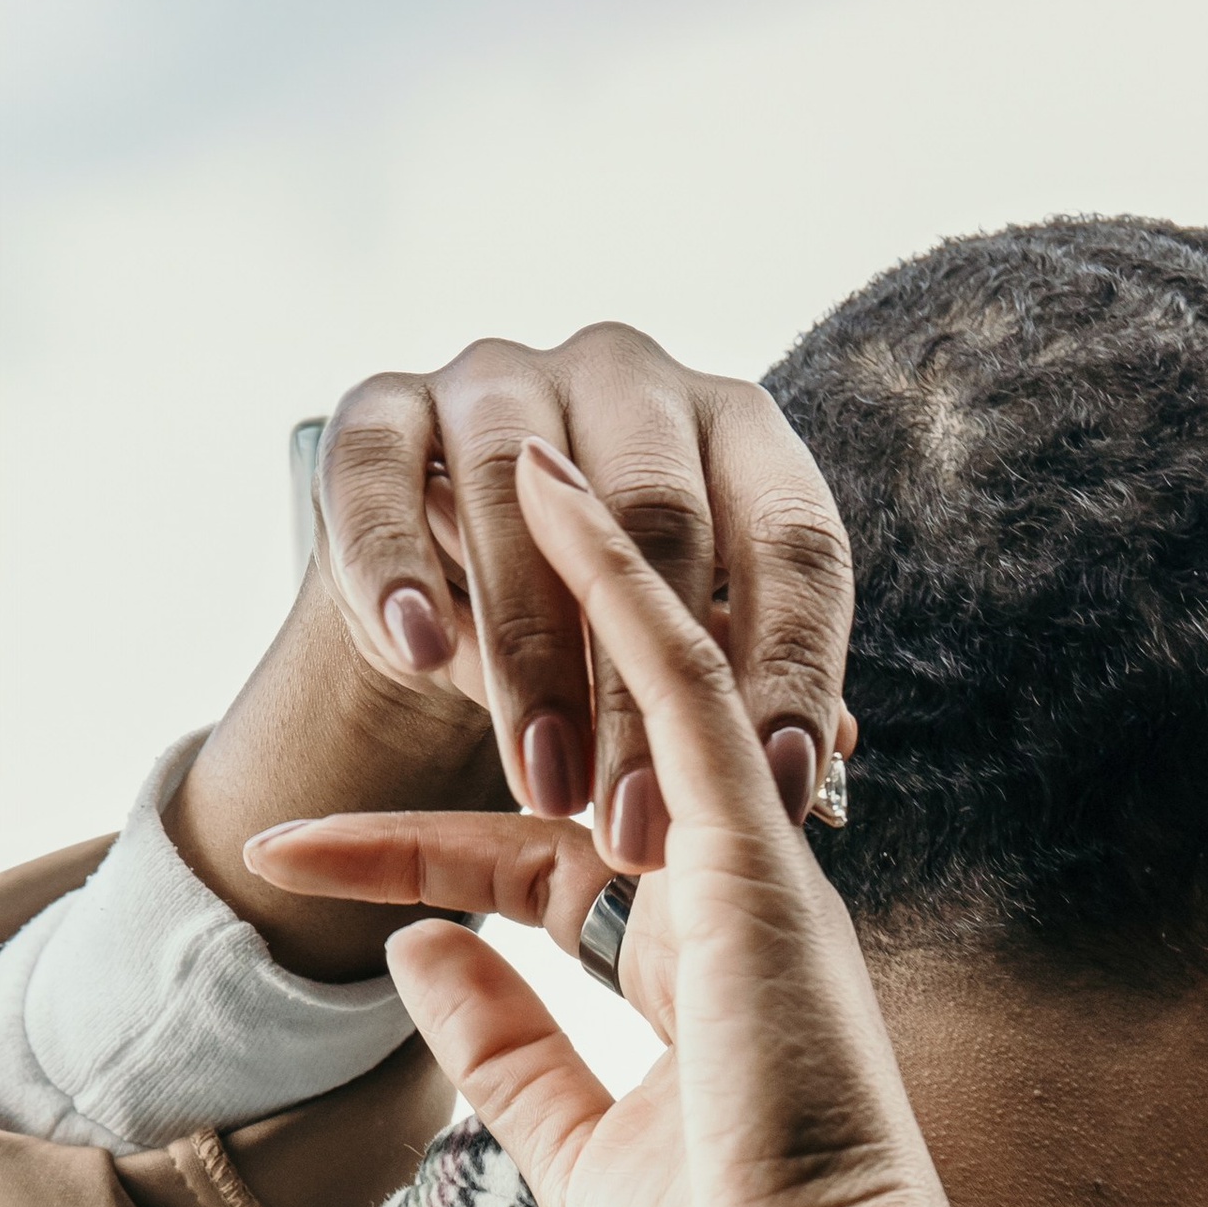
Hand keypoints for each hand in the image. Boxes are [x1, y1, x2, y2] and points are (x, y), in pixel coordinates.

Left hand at [269, 441, 1053, 1206]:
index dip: (409, 852)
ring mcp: (750, 872)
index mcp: (692, 980)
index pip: (529, 875)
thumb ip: (501, 1050)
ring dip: (569, 582)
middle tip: (373, 619)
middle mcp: (729, 907)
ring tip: (497, 452)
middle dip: (477, 694)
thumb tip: (413, 949)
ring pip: (649, 687)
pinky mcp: (756, 855)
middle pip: (576, 762)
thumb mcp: (573, 1155)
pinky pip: (684, 683)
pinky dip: (620, 584)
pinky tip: (554, 490)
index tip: (287, 853)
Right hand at [309, 323, 855, 862]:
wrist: (448, 582)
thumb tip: (829, 753)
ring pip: (519, 496)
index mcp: (737, 433)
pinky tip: (419, 652)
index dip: (795, 664)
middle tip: (641, 829)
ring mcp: (502, 377)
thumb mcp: (693, 658)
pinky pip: (378, 473)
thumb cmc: (605, 626)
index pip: (794, 538)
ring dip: (533, 657)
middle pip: (660, 520)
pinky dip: (398, 566)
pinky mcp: (383, 403)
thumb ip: (750, 689)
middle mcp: (631, 379)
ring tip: (546, 787)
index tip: (782, 788)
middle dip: (650, 694)